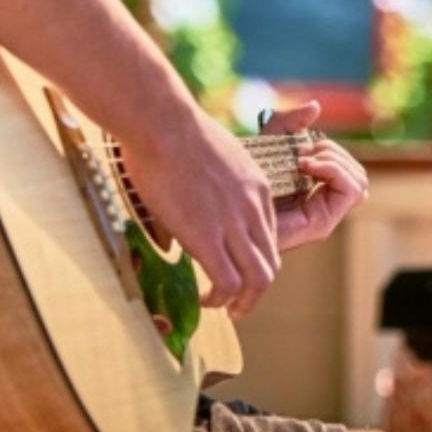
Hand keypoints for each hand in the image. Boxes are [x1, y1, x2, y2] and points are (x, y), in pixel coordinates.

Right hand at [117, 109, 279, 319]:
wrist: (162, 122)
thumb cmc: (173, 128)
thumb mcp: (212, 151)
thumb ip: (215, 176)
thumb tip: (195, 187)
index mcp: (256, 186)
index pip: (268, 237)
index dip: (253, 259)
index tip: (234, 268)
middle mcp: (253, 208)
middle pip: (270, 264)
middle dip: (256, 290)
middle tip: (237, 302)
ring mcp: (233, 224)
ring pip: (258, 279)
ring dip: (243, 302)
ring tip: (226, 310)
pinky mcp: (207, 236)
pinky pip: (226, 282)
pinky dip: (220, 300)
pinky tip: (204, 301)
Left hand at [259, 101, 368, 250]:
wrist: (226, 210)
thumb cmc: (244, 179)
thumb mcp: (269, 140)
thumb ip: (291, 122)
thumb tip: (316, 106)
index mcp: (317, 188)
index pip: (349, 167)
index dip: (331, 150)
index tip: (301, 146)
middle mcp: (325, 204)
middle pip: (358, 173)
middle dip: (333, 153)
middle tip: (301, 153)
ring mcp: (326, 215)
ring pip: (359, 181)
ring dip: (334, 160)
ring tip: (303, 160)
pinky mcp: (322, 223)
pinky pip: (351, 191)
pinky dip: (333, 170)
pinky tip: (305, 166)